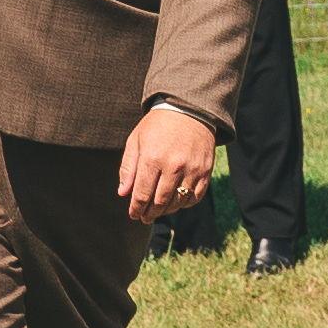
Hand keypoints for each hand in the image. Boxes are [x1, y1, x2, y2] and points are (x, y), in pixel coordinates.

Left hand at [118, 101, 217, 221]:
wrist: (189, 110)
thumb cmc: (157, 126)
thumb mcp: (136, 141)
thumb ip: (128, 168)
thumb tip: (123, 193)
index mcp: (152, 158)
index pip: (142, 194)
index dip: (136, 209)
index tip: (133, 214)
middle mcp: (173, 166)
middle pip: (159, 202)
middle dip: (150, 213)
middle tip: (145, 217)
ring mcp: (191, 169)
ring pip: (177, 202)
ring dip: (166, 211)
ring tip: (159, 211)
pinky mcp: (205, 171)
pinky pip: (195, 197)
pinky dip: (184, 203)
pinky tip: (176, 202)